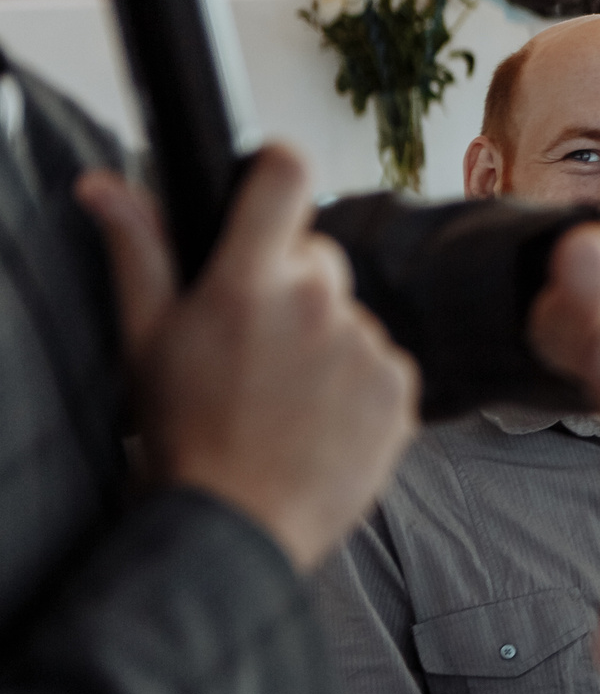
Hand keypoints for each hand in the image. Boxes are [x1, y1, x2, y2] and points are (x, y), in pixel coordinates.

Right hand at [76, 146, 418, 571]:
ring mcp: (365, 346)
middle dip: (290, 283)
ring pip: (349, 315)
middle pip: (319, 256)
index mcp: (248, 283)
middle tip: (255, 345)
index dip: (279, 168)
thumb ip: (137, 251)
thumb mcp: (144, 339)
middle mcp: (317, 304)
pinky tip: (318, 419)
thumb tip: (104, 184)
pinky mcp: (401, 389)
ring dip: (324, 340)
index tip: (271, 180)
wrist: (237, 525)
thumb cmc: (182, 432)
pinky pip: (381, 362)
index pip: (286, 176)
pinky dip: (357, 383)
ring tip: (284, 396)